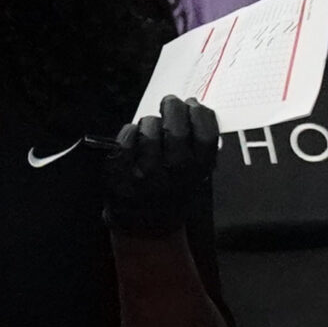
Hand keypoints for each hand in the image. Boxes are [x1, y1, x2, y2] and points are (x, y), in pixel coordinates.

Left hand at [103, 96, 220, 237]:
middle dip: (173, 108)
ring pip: (149, 133)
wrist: (146, 224)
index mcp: (198, 171)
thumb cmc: (173, 191)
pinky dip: (128, 132)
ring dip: (149, 121)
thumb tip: (194, 105)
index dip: (200, 114)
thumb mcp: (197, 173)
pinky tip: (133, 133)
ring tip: (150, 124)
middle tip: (170, 102)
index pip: (206, 135)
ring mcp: (146, 177)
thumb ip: (200, 144)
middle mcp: (174, 175)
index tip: (193, 104)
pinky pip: (124, 143)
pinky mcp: (121, 177)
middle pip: (177, 131)